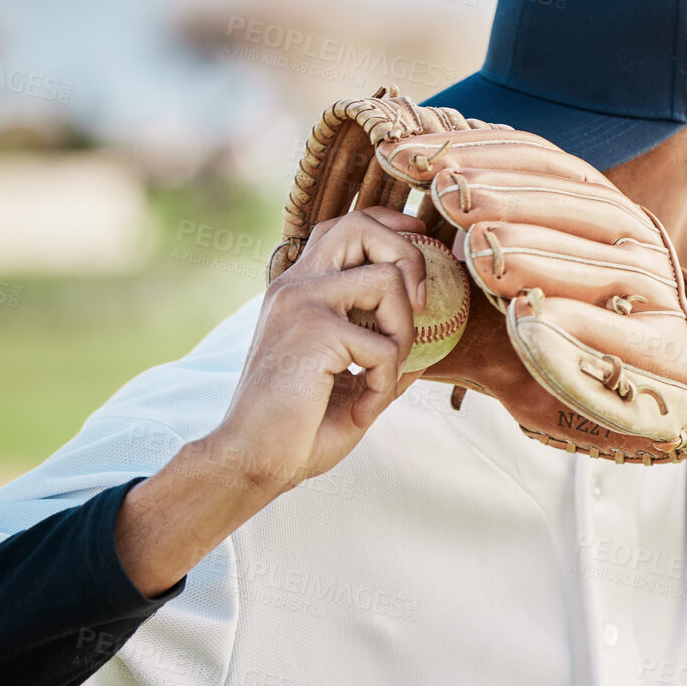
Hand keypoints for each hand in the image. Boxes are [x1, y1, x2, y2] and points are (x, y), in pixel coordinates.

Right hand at [115, 207, 427, 596]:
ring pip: (388, 280)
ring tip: (381, 376)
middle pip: (361, 225)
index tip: (420, 241)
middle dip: (407, 257)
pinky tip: (362, 408)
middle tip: (419, 305)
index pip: (343, 227)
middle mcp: (295, 286)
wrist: (254, 460)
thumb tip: (431, 349)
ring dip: (403, 334)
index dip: (388, 226)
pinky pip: (385, 346)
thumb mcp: (351, 382)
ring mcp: (302, 302)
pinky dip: (385, 385)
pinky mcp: (314, 330)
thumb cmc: (298, 428)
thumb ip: (382, 355)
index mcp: (298, 290)